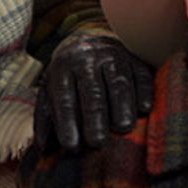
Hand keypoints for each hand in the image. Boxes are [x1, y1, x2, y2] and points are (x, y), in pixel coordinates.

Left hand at [34, 37, 154, 151]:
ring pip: (118, 82)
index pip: (64, 98)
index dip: (67, 123)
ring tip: (123, 128)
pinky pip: (140, 74)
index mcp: (63, 68)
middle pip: (92, 91)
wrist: (89, 39)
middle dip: (95, 117)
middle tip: (97, 142)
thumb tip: (43, 147)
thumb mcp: (50, 90)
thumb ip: (46, 118)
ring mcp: (112, 56)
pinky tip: (144, 109)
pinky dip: (144, 91)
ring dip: (122, 105)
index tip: (71, 146)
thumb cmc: (69, 76)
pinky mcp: (133, 58)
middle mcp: (87, 59)